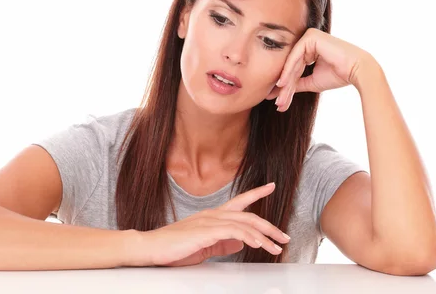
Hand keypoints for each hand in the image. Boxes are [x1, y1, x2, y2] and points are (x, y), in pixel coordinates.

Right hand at [137, 182, 289, 266]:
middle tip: (284, 236)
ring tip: (277, 246)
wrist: (151, 247)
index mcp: (212, 216)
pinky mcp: (206, 231)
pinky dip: (249, 238)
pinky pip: (234, 232)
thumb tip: (239, 244)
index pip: (239, 201)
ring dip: (264, 236)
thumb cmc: (174, 248)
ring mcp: (209, 221)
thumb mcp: (204, 246)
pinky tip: (258, 244)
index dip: (256, 193)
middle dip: (269, 226)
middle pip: (248, 215)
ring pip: (244, 224)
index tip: (270, 186)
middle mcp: (213, 214)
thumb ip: (222, 244)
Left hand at [271, 28, 374, 111]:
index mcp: (309, 48)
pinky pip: (295, 56)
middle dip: (285, 87)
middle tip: (278, 104)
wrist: (357, 70)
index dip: (286, 86)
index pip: (293, 69)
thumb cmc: (338, 75)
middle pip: (291, 66)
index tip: (277, 101)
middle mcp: (307, 40)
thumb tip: (278, 91)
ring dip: (285, 82)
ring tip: (279, 98)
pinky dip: (288, 71)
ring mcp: (309, 36)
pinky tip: (282, 83)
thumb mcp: (311, 81)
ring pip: (291, 63)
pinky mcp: (311, 36)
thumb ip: (295, 83)